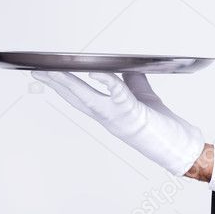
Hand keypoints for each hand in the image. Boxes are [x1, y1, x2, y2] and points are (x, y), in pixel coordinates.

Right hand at [31, 70, 204, 175]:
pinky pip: (117, 95)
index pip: (78, 98)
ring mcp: (118, 117)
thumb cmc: (161, 125)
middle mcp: (108, 117)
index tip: (44, 74)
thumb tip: (126, 67)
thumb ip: (132, 82)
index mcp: (108, 113)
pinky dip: (107, 83)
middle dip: (54, 83)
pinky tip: (96, 72)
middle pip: (75, 98)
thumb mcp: (143, 97)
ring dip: (68, 83)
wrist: (177, 146)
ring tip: (52, 70)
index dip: (60, 86)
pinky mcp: (133, 114)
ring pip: (87, 98)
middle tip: (36, 70)